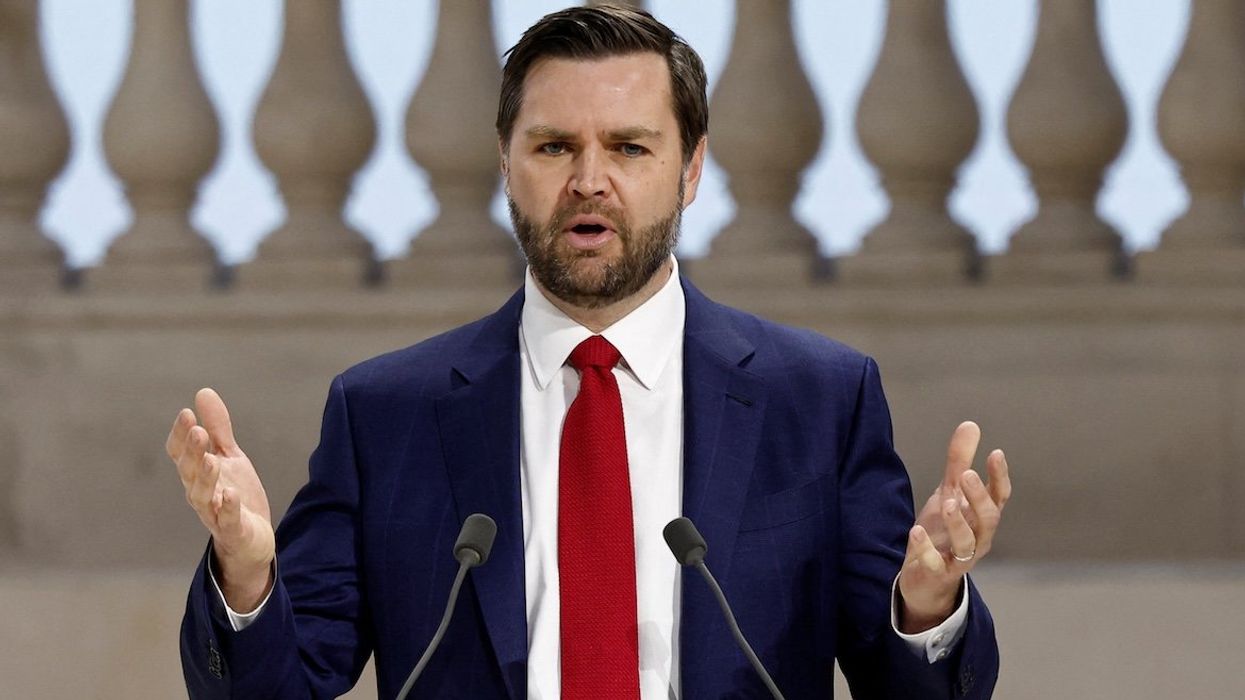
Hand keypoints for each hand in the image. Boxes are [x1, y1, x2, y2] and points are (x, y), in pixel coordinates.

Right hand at [166, 388, 274, 611]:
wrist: (252, 540)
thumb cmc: (235, 495)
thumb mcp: (230, 457)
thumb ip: (218, 429)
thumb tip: (203, 392)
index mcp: (197, 474)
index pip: (180, 453)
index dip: (181, 435)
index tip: (187, 414)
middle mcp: (200, 493)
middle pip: (190, 471)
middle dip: (193, 452)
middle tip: (198, 430)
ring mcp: (215, 514)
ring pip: (203, 496)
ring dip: (206, 477)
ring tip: (211, 459)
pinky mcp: (233, 530)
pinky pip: (228, 520)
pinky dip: (229, 508)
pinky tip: (231, 494)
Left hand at [898, 421, 1010, 632]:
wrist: (925, 576)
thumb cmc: (943, 530)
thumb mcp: (949, 492)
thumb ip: (959, 461)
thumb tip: (971, 424)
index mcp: (982, 516)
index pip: (1000, 496)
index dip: (999, 477)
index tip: (996, 453)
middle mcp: (978, 537)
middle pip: (989, 518)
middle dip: (979, 497)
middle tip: (967, 475)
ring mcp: (960, 557)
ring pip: (967, 543)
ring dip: (958, 523)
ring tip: (946, 502)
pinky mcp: (938, 573)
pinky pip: (936, 563)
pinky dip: (926, 549)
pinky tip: (916, 531)